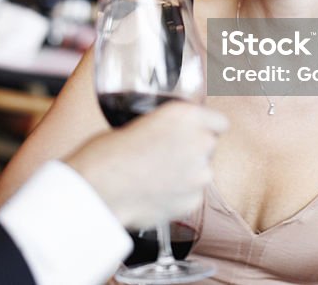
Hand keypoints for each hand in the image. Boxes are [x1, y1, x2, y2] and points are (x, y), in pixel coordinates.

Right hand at [64, 102, 227, 228]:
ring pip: (202, 172)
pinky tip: (155, 192)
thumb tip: (169, 133)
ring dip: (187, 173)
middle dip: (194, 150)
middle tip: (166, 154)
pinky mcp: (192, 202)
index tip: (193, 132)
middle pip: (210, 146)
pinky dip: (179, 194)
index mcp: (185, 115)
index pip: (219, 121)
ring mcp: (199, 175)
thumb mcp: (137, 120)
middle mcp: (199, 143)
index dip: (205, 126)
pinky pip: (192, 195)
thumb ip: (165, 125)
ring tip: (156, 176)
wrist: (98, 190)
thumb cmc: (107, 153)